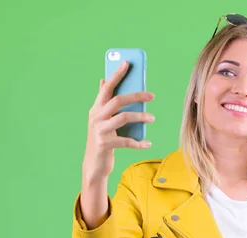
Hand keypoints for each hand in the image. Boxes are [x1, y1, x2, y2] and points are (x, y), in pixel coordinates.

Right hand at [83, 61, 154, 181]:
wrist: (94, 165)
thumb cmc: (102, 139)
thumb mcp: (100, 119)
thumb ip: (103, 102)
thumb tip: (102, 80)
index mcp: (96, 108)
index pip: (107, 87)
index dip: (117, 75)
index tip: (127, 63)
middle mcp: (96, 117)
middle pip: (118, 100)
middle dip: (136, 96)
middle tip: (151, 96)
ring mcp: (99, 130)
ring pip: (124, 117)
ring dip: (141, 117)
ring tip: (152, 118)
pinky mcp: (105, 144)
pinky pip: (126, 140)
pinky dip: (139, 142)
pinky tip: (148, 143)